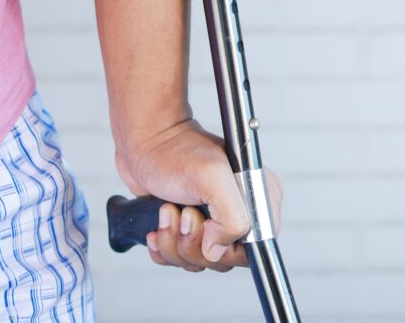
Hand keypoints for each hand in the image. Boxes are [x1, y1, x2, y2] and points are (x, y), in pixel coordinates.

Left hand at [115, 118, 282, 271]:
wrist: (146, 144)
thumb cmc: (177, 152)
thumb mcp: (211, 177)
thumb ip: (231, 218)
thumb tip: (216, 251)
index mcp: (258, 199)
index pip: (254, 248)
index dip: (225, 247)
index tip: (203, 223)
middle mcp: (241, 212)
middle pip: (224, 259)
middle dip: (193, 243)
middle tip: (183, 212)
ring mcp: (215, 222)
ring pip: (200, 261)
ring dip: (174, 242)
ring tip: (168, 210)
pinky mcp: (192, 229)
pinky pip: (181, 259)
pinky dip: (163, 248)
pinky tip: (159, 223)